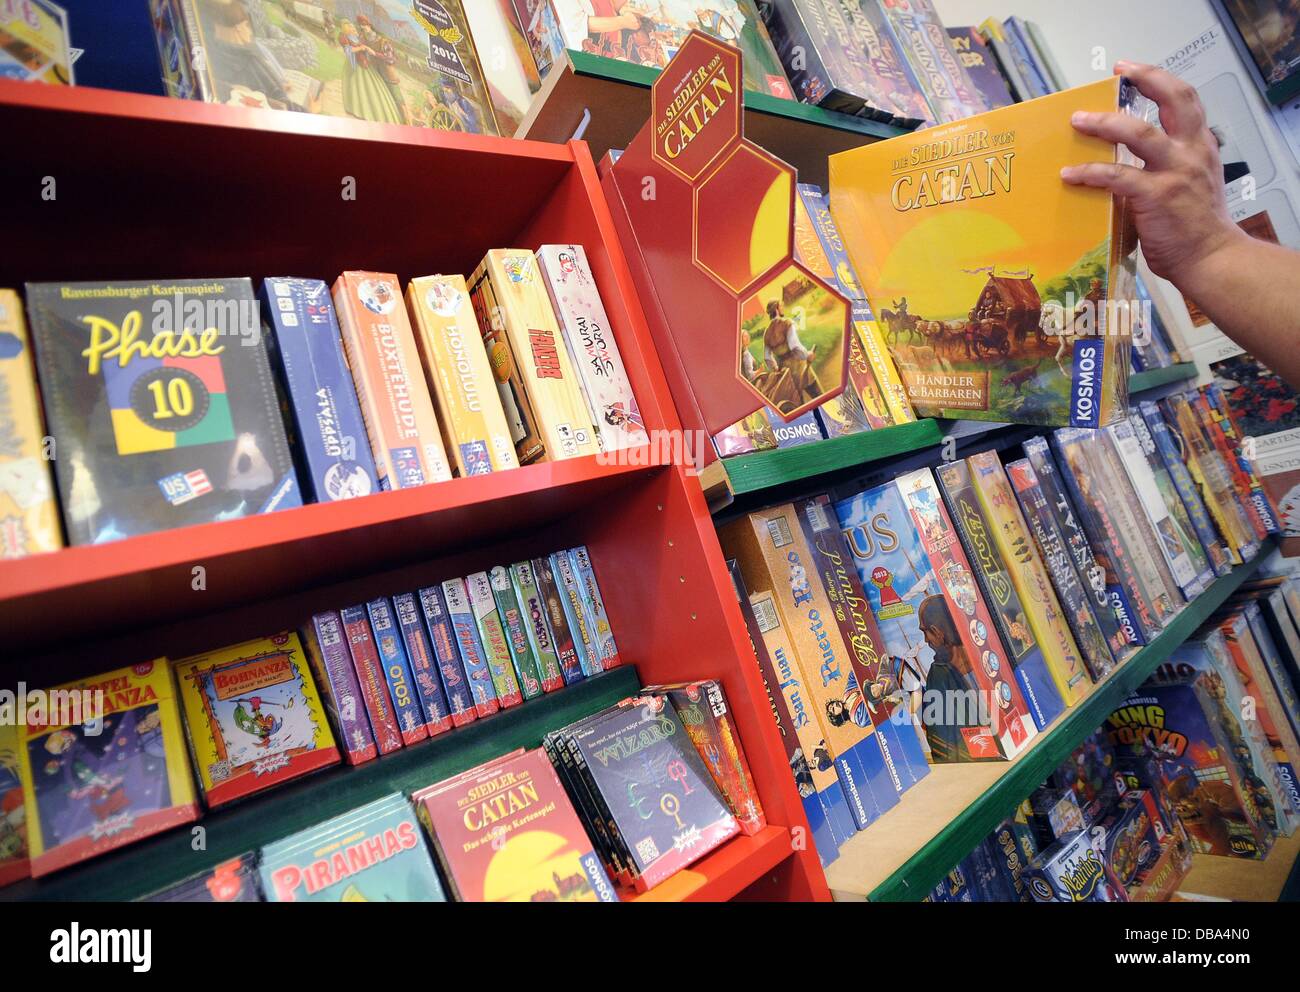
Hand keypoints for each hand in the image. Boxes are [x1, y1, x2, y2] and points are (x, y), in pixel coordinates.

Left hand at [1061, 61, 1244, 289]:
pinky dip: (1090, 172)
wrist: (1211, 258)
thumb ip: (1167, 168)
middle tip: (1118, 72)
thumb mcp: (1191, 185)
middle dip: (1146, 78)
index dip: (1160, 79)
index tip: (1134, 70)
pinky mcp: (1156, 195)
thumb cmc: (1196, 228)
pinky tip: (1070, 174)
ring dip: (1105, 124)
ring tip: (1078, 121)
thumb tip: (1127, 163)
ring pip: (1140, 133)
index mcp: (1201, 147)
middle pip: (1175, 99)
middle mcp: (1192, 152)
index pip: (1186, 100)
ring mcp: (1175, 172)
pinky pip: (1117, 176)